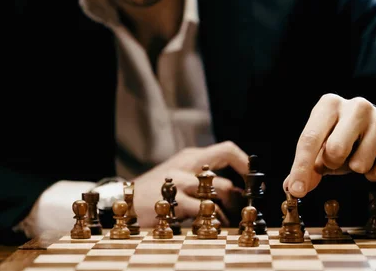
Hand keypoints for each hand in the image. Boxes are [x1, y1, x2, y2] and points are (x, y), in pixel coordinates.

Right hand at [133, 141, 247, 226]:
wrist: (121, 200)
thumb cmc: (155, 191)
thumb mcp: (179, 175)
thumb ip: (203, 177)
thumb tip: (234, 191)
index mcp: (191, 157)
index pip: (227, 149)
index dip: (245, 164)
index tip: (253, 180)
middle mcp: (187, 165)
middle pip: (226, 175)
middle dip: (240, 196)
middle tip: (243, 210)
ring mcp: (179, 182)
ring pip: (220, 191)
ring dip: (229, 210)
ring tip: (228, 221)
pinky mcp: (173, 200)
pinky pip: (204, 209)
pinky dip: (213, 219)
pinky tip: (212, 226)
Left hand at [283, 94, 375, 197]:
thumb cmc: (343, 137)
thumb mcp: (321, 146)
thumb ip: (306, 167)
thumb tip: (292, 187)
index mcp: (329, 104)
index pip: (310, 139)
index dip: (301, 168)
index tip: (297, 190)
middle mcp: (356, 105)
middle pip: (335, 151)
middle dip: (333, 164)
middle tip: (337, 159)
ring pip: (359, 165)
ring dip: (355, 169)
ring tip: (357, 155)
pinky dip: (373, 173)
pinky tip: (375, 158)